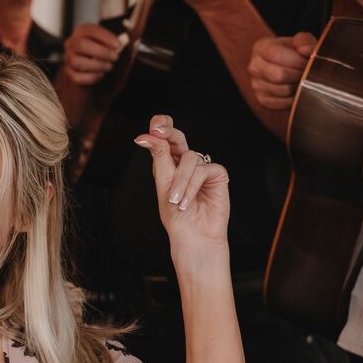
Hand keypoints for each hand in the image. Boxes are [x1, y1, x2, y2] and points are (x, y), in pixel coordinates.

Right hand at [61, 22, 122, 87]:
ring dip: (97, 65)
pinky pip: (78, 77)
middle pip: (81, 45)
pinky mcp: (69, 73)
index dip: (105, 37)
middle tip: (115, 57)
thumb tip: (122, 42)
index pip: (90, 30)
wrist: (87, 70)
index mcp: (80, 32)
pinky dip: (92, 77)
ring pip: (78, 62)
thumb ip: (113, 42)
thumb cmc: (98, 53)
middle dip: (101, 52)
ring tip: (109, 66)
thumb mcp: (105, 44)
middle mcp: (71, 44)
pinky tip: (100, 74)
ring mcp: (68, 58)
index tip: (118, 44)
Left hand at [135, 114, 229, 258]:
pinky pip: (203, 169)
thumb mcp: (163, 182)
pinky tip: (187, 201)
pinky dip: (192, 186)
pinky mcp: (217, 174)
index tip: (153, 127)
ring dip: (179, 180)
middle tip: (157, 131)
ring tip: (175, 200)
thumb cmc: (176, 215)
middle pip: (178, 137)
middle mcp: (185, 163)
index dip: (161, 126)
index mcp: (169, 163)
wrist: (192, 236)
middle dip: (168, 133)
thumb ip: (159, 156)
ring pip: (189, 157)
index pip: (165, 138)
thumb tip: (145, 135)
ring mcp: (202, 167)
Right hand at [247, 32, 316, 114]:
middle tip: (309, 73)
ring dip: (298, 87)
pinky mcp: (262, 100)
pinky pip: (283, 103)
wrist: (281, 66)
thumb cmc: (292, 52)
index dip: (297, 60)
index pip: (277, 55)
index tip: (308, 61)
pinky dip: (294, 98)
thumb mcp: (299, 41)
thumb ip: (305, 41)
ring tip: (304, 81)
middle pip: (280, 75)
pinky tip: (298, 90)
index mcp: (261, 47)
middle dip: (299, 75)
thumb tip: (308, 50)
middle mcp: (254, 67)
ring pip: (283, 91)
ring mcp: (256, 85)